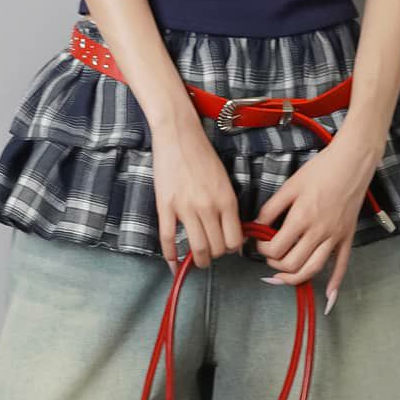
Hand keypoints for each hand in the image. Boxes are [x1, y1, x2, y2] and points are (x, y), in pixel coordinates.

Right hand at [151, 118, 244, 265]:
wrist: (179, 136)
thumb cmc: (203, 156)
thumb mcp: (225, 181)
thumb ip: (228, 207)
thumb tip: (232, 232)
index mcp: (227, 200)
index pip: (235, 240)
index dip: (232, 249)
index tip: (228, 249)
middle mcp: (208, 207)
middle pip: (217, 248)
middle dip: (216, 255)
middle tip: (212, 254)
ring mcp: (186, 208)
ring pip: (197, 247)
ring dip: (199, 260)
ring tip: (198, 261)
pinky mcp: (165, 205)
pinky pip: (168, 238)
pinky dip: (170, 256)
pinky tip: (173, 264)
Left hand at [251, 130, 382, 309]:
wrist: (353, 162)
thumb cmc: (321, 169)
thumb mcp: (290, 185)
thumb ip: (272, 208)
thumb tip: (257, 227)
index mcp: (302, 218)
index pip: (275, 249)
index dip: (261, 250)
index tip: (258, 243)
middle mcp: (319, 232)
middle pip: (292, 264)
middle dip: (275, 265)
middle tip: (269, 256)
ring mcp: (335, 237)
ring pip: (313, 269)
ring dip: (295, 278)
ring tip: (283, 275)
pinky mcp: (347, 237)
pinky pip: (342, 265)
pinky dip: (335, 283)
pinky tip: (328, 296)